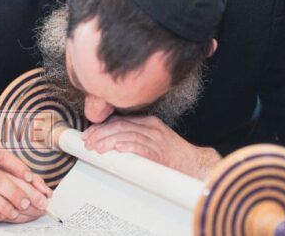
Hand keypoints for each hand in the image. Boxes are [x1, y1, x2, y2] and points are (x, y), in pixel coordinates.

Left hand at [81, 115, 221, 179]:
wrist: (196, 165)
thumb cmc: (174, 156)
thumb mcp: (154, 140)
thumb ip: (135, 138)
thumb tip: (111, 143)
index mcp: (149, 122)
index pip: (119, 120)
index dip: (101, 127)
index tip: (88, 135)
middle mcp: (151, 127)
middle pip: (120, 125)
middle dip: (100, 133)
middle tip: (88, 142)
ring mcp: (156, 139)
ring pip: (127, 134)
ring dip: (108, 141)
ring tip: (96, 149)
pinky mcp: (160, 153)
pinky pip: (141, 146)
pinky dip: (127, 146)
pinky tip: (117, 149)